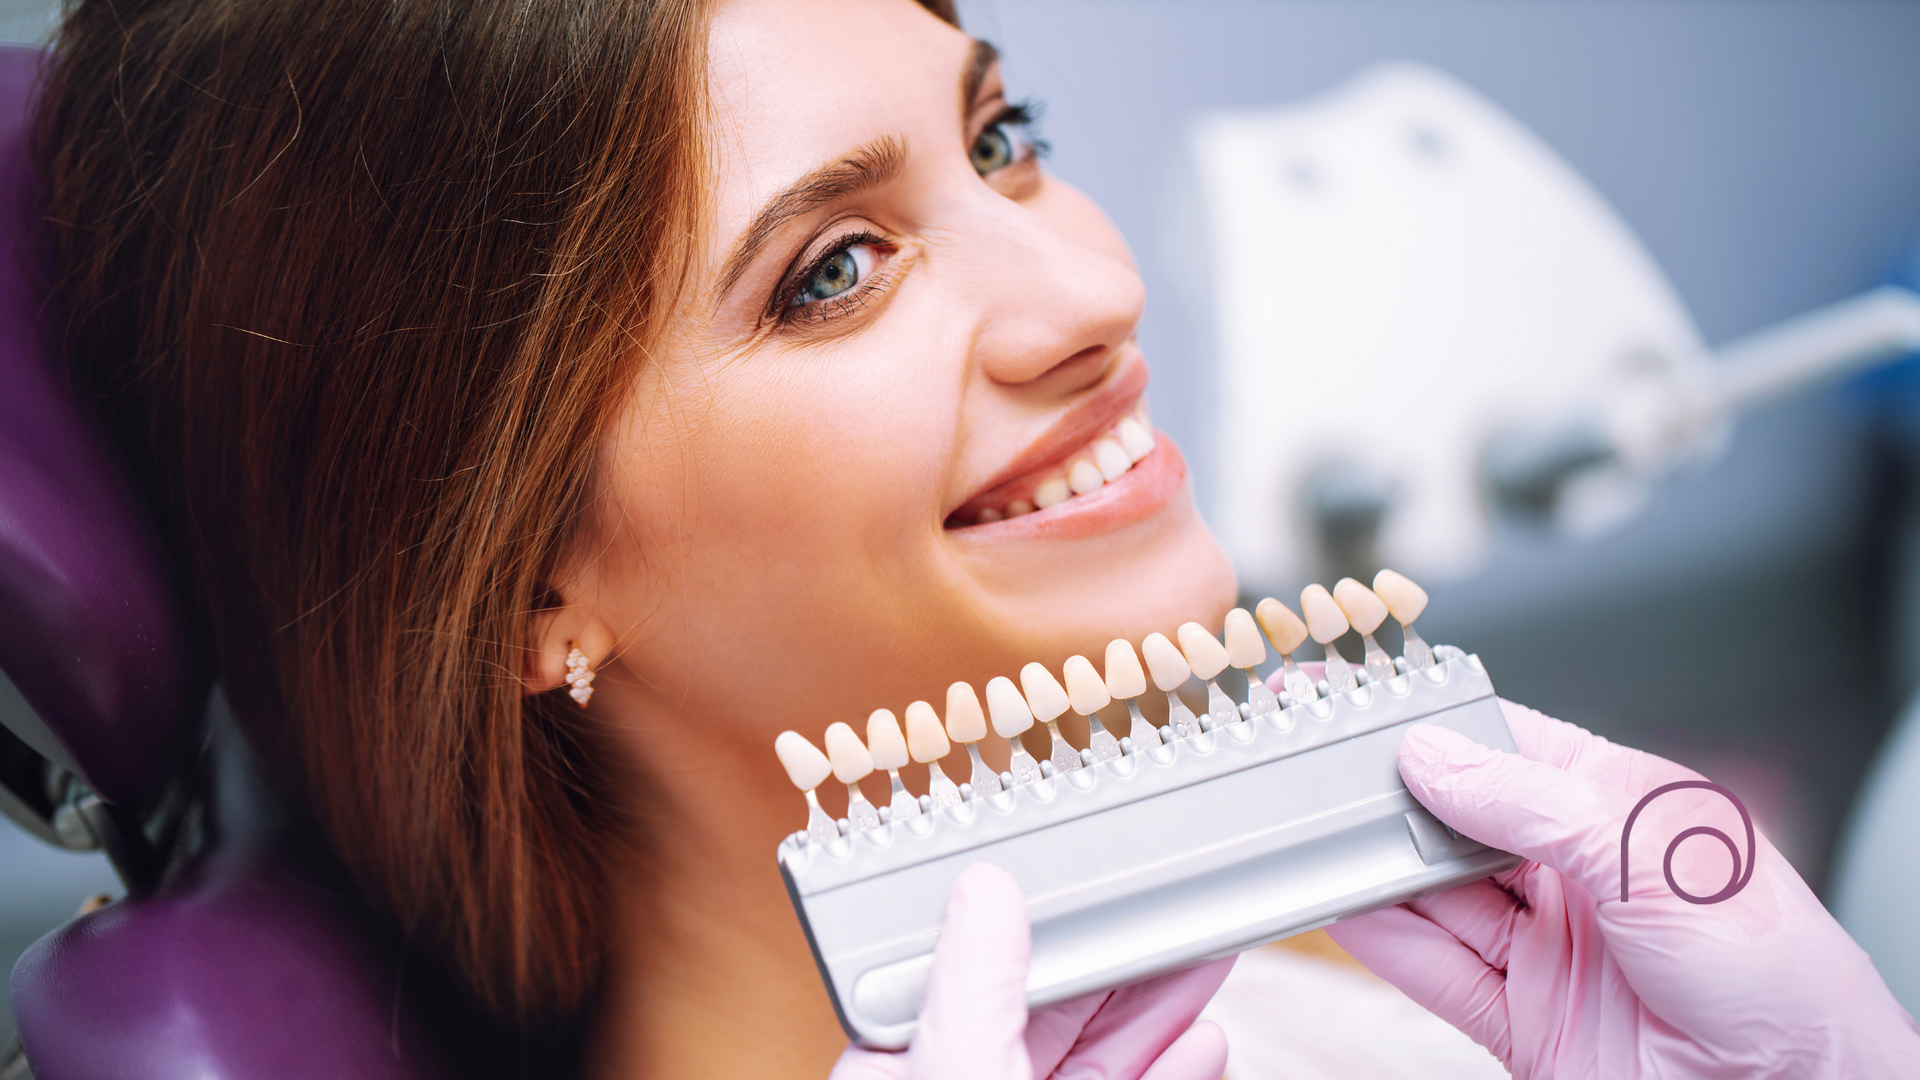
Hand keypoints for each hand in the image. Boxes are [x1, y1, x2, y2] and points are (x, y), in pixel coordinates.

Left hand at [830, 862, 1231, 1079]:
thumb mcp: (960, 1070)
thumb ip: (974, 984)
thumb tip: (983, 889)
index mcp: (903, 1070)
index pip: (966, 973)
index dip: (1030, 918)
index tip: (1083, 873)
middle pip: (1048, 1009)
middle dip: (1116, 953)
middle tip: (1171, 896)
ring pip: (1099, 1055)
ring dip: (1158, 1006)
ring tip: (1204, 950)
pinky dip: (1174, 1071)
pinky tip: (1204, 1039)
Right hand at [1327, 699, 1919, 1076]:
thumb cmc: (1784, 980)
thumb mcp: (1653, 856)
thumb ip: (1534, 804)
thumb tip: (1435, 759)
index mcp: (1622, 809)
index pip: (1507, 745)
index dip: (1431, 723)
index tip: (1361, 703)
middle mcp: (1580, 876)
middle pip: (1458, 823)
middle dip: (1390, 800)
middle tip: (1320, 776)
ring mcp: (1549, 949)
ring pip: (1437, 897)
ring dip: (1377, 870)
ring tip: (1316, 839)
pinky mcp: (1525, 1020)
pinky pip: (1435, 971)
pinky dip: (1384, 942)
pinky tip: (1344, 908)